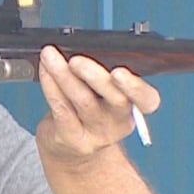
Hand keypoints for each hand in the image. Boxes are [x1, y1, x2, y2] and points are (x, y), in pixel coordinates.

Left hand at [34, 46, 161, 171]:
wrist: (71, 147)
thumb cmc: (89, 108)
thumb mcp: (103, 92)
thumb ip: (102, 73)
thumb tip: (83, 46)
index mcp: (133, 106)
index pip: (148, 100)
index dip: (136, 87)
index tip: (119, 72)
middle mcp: (119, 122)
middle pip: (115, 99)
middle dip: (94, 76)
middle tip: (76, 60)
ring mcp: (96, 134)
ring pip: (82, 100)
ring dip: (63, 75)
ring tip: (50, 56)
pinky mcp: (72, 138)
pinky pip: (61, 108)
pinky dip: (50, 85)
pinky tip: (45, 71)